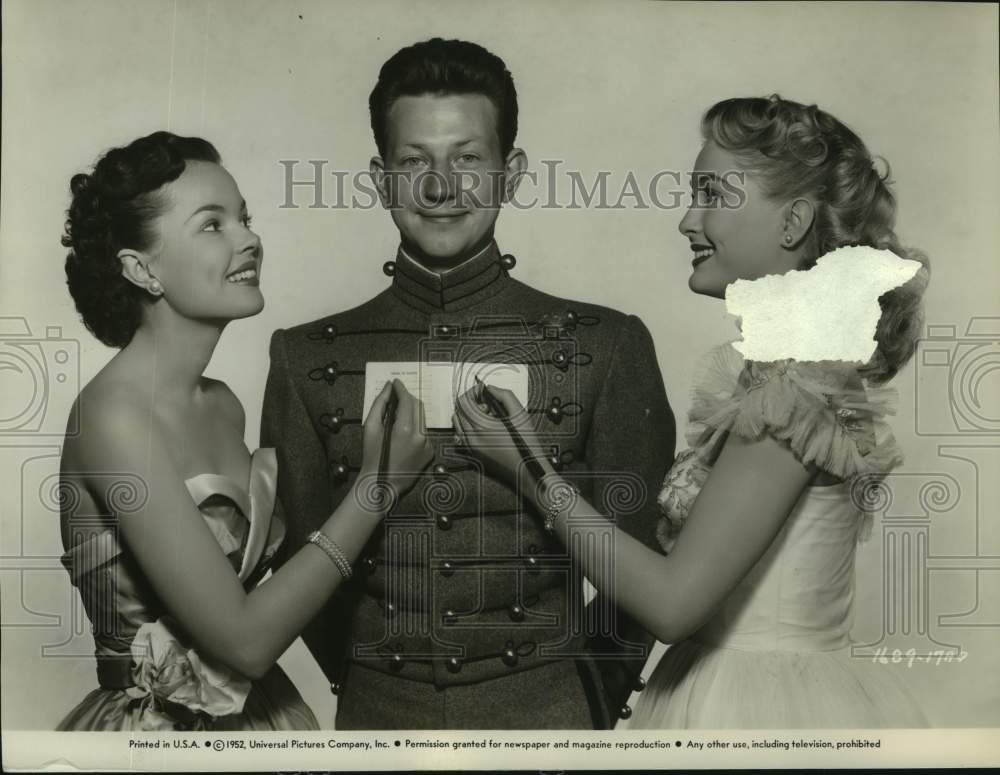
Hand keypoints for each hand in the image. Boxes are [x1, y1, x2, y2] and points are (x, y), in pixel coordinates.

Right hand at [359, 379, 433, 505]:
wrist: (382, 484)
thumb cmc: (372, 455)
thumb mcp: (370, 427)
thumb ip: (380, 404)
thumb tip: (388, 388)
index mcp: (405, 428)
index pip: (407, 400)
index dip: (401, 389)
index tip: (396, 382)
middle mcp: (421, 435)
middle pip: (418, 406)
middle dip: (407, 398)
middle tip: (396, 396)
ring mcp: (428, 444)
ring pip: (422, 419)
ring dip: (411, 413)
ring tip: (397, 415)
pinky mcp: (430, 452)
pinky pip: (424, 433)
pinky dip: (415, 428)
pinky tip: (403, 434)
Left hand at [451, 384, 551, 487]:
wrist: (526, 470)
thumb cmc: (526, 445)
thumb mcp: (520, 414)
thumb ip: (505, 396)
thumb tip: (491, 389)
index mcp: (482, 426)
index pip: (463, 402)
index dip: (473, 392)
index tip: (483, 391)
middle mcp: (472, 437)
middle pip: (459, 410)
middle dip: (472, 402)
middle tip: (488, 403)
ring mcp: (470, 446)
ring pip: (458, 422)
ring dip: (469, 414)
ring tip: (488, 416)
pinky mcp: (472, 453)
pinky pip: (461, 434)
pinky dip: (468, 426)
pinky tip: (484, 428)